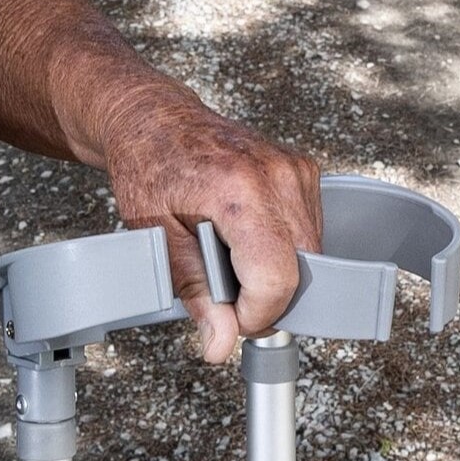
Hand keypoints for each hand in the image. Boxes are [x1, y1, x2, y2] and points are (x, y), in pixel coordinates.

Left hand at [98, 90, 321, 363]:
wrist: (153, 117)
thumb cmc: (148, 166)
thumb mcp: (157, 236)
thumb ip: (195, 292)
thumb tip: (221, 343)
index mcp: (239, 191)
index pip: (277, 278)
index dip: (256, 314)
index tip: (231, 318)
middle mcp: (277, 176)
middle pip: (302, 270)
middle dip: (267, 296)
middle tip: (224, 290)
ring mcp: (295, 169)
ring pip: (311, 254)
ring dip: (276, 270)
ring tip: (229, 253)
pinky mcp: (302, 170)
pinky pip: (309, 230)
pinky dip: (282, 246)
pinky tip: (245, 235)